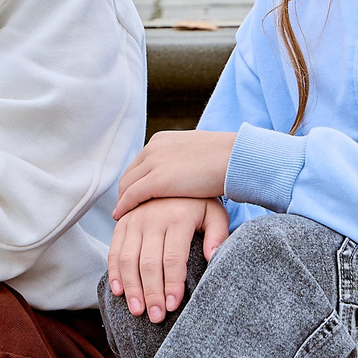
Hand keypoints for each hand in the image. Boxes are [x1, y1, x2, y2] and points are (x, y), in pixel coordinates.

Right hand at [109, 197, 229, 323]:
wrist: (176, 175)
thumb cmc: (200, 202)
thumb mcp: (215, 212)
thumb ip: (218, 234)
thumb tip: (213, 258)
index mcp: (178, 218)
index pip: (173, 258)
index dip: (171, 284)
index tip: (172, 306)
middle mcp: (153, 218)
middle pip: (149, 263)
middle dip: (151, 293)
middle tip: (155, 317)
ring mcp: (135, 220)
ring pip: (128, 259)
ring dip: (132, 288)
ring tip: (138, 312)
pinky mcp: (123, 223)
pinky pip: (114, 250)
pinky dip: (114, 273)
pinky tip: (119, 293)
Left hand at [112, 129, 235, 219]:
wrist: (235, 158)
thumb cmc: (225, 159)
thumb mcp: (196, 155)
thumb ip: (184, 162)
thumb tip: (186, 173)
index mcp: (162, 140)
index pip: (139, 163)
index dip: (134, 182)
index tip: (133, 197)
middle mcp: (153, 148)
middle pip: (129, 174)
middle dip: (125, 193)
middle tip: (124, 210)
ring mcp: (154, 162)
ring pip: (126, 185)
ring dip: (122, 202)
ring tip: (122, 217)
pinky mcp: (157, 179)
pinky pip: (132, 195)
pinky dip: (124, 206)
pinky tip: (121, 217)